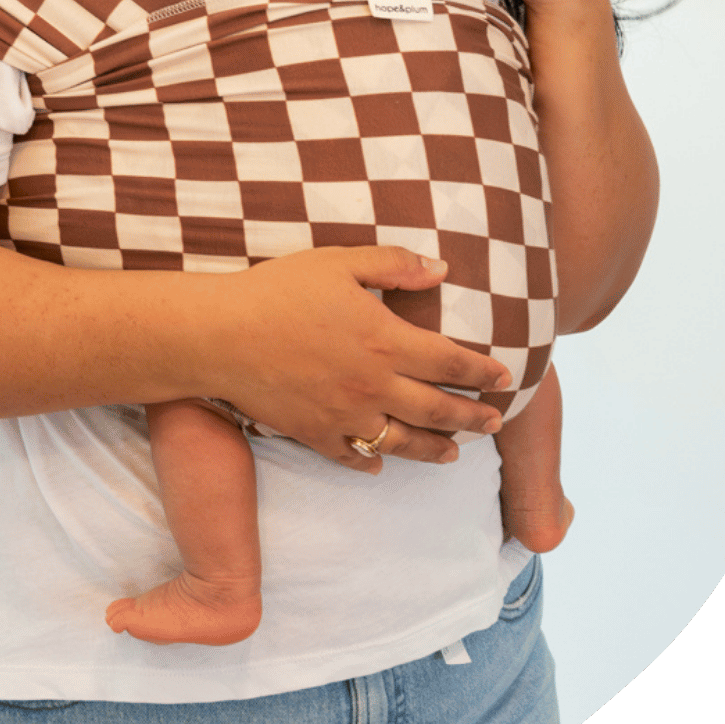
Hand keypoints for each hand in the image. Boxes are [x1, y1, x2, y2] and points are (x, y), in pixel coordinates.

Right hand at [217, 245, 510, 473]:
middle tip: (493, 423)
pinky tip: (379, 462)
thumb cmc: (277, 290)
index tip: (504, 378)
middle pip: (437, 410)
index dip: (482, 371)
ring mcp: (344, 414)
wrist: (220, 335)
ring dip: (434, 450)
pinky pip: (351, 454)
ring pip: (402, 442)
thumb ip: (394, 265)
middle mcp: (373, 385)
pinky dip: (369, 461)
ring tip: (453, 455)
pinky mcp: (313, 432)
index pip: (451, 361)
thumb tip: (442, 268)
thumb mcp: (338, 262)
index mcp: (385, 340)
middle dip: (472, 417)